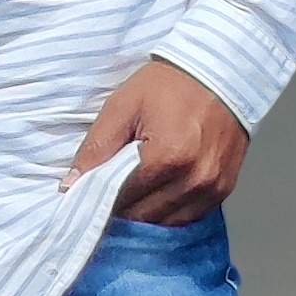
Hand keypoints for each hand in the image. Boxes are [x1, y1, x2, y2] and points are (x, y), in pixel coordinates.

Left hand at [66, 58, 249, 223]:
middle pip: (143, 216)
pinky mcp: (224, 189)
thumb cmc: (169, 85)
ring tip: (134, 190)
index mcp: (168, 157)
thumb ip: (97, 148)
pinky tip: (157, 194)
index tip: (90, 191)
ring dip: (145, 213)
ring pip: (165, 223)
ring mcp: (212, 187)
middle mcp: (194, 179)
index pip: (121, 199)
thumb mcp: (124, 106)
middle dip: (121, 208)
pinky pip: (188, 217)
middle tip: (110, 189)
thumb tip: (71, 185)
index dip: (100, 199)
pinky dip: (168, 212)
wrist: (219, 72)